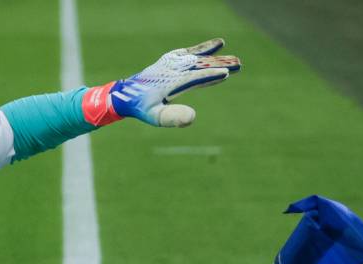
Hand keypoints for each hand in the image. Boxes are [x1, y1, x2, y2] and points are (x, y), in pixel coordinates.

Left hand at [87, 39, 240, 127]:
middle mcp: (174, 69)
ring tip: (229, 53)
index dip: (212, 76)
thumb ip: (173, 117)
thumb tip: (193, 117)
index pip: (197, 77)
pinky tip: (210, 47)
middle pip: (201, 65)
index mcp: (173, 81)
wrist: (124, 94)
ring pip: (196, 58)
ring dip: (213, 56)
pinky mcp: (167, 61)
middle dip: (220, 63)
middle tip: (239, 62)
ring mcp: (170, 63)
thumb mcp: (156, 116)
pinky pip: (186, 53)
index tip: (228, 73)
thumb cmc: (141, 107)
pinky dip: (199, 50)